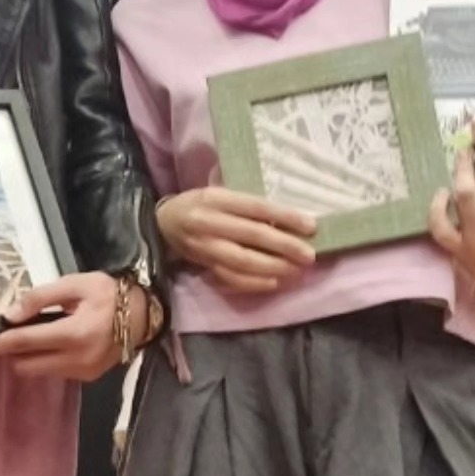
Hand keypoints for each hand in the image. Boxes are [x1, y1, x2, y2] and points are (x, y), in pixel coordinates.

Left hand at [0, 272, 123, 380]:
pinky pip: (53, 371)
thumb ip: (40, 297)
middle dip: (10, 350)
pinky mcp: (87, 378)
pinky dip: (46, 358)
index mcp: (72, 334)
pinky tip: (57, 339)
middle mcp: (76, 360)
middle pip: (24, 364)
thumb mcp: (75, 284)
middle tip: (11, 329)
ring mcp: (82, 372)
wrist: (145, 315)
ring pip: (37, 371)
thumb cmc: (109, 293)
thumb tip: (9, 315)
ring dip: (28, 355)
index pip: (20, 343)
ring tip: (41, 330)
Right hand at [157, 186, 316, 292]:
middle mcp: (209, 222)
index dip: (285, 217)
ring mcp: (206, 247)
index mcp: (216, 198)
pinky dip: (256, 283)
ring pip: (244, 261)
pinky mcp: (204, 266)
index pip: (256, 207)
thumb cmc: (199, 204)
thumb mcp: (219, 193)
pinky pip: (232, 278)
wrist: (163, 224)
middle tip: (310, 255)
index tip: (311, 226)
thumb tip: (288, 219)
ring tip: (297, 270)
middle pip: (253, 235)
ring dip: (274, 267)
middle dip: (285, 246)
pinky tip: (275, 281)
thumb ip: (246, 204)